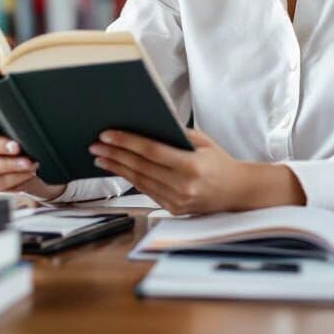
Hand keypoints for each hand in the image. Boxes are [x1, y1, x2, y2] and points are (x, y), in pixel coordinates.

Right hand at [0, 106, 65, 200]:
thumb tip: (28, 115)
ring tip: (29, 162)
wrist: (29, 165)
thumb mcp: (18, 126)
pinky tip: (27, 172)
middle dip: (0, 145)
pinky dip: (15, 178)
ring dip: (11, 165)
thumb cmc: (21, 138)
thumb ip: (15, 120)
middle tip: (17, 146)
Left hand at [88, 128, 254, 214]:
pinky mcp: (174, 209)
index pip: (151, 152)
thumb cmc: (220, 162)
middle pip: (141, 167)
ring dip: (118, 168)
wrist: (237, 192)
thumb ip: (177, 134)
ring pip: (140, 181)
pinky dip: (131, 179)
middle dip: (115, 155)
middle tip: (96, 145)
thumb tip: (148, 124)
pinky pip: (148, 191)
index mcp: (191, 166)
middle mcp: (183, 186)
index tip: (107, 135)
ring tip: (100, 157)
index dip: (127, 142)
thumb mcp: (203, 141)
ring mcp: (178, 201)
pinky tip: (119, 169)